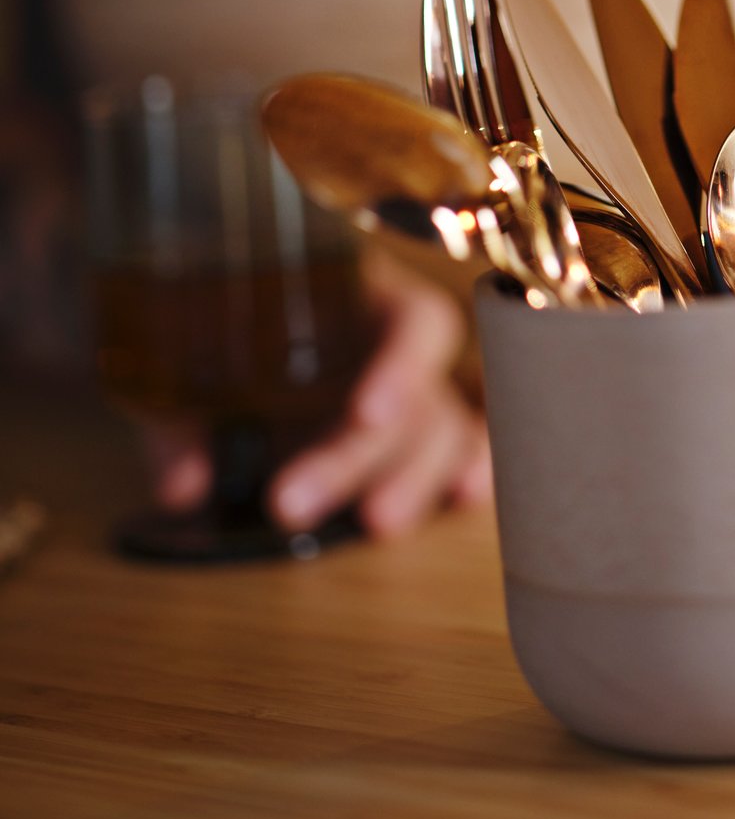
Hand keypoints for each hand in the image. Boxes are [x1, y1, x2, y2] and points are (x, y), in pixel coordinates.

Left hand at [142, 250, 491, 539]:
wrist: (205, 334)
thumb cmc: (207, 330)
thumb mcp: (185, 357)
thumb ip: (184, 415)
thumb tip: (187, 484)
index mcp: (355, 294)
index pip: (410, 320)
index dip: (400, 365)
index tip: (367, 415)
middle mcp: (392, 341)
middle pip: (416, 393)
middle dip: (361, 456)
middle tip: (292, 504)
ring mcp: (410, 389)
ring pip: (444, 429)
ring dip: (416, 479)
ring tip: (377, 524)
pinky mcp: (411, 435)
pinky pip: (458, 449)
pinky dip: (466, 471)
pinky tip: (463, 499)